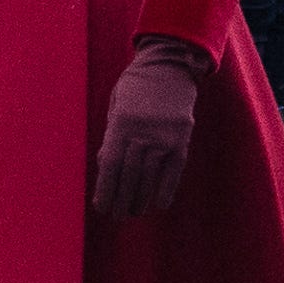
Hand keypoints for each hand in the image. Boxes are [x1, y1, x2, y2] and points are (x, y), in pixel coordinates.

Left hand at [91, 35, 209, 217]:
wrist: (169, 66)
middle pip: (129, 176)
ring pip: (150, 178)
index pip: (111, 166)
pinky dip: (165, 190)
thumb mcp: (116, 107)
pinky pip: (173, 172)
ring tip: (133, 212)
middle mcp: (143, 133)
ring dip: (140, 199)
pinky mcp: (182, 140)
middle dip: (121, 200)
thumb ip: (112, 136)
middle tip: (116, 216)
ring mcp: (165, 138)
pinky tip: (158, 204)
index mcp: (121, 124)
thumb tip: (106, 167)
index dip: (106, 190)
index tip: (102, 207)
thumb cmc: (136, 86)